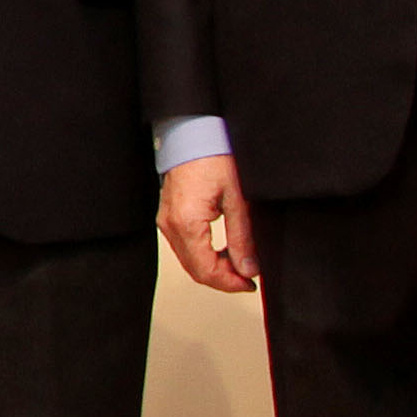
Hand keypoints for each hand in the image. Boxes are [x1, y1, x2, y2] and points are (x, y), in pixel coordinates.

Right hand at [159, 153, 256, 294]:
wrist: (194, 132)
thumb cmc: (213, 156)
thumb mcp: (238, 199)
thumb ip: (242, 238)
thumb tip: (248, 268)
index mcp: (187, 223)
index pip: (206, 270)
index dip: (229, 283)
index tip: (250, 284)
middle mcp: (170, 225)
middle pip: (195, 269)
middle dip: (223, 279)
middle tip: (248, 279)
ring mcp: (167, 221)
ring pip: (189, 261)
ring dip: (213, 268)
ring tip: (239, 265)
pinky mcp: (169, 215)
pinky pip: (185, 247)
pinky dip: (204, 255)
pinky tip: (222, 252)